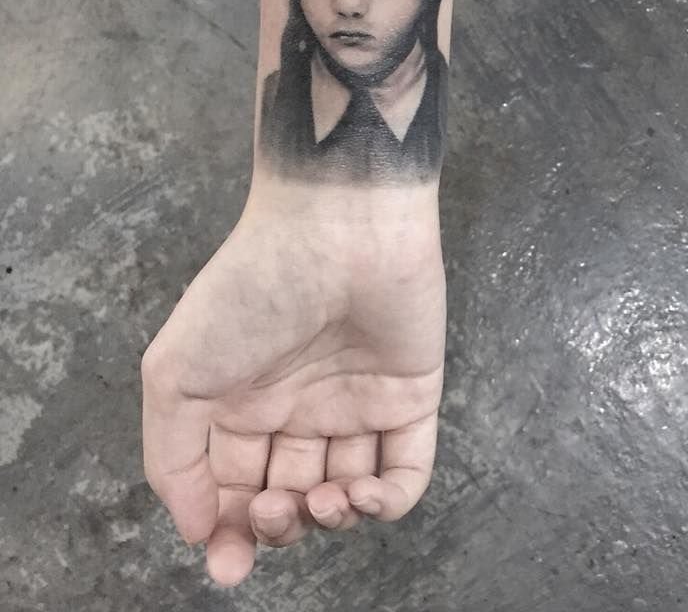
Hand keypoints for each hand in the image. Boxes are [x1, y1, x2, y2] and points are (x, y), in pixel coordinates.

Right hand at [140, 181, 445, 586]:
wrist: (339, 229)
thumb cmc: (252, 290)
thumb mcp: (177, 372)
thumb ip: (173, 458)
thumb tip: (196, 528)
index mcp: (244, 404)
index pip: (235, 489)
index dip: (230, 533)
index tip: (229, 561)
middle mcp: (300, 408)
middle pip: (290, 496)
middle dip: (280, 524)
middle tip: (276, 507)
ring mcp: (358, 404)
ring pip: (347, 493)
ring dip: (333, 517)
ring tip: (322, 497)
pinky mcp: (411, 396)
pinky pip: (408, 469)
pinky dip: (390, 502)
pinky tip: (365, 495)